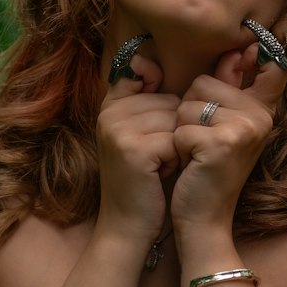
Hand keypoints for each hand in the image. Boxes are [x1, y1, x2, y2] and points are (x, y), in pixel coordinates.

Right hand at [94, 48, 179, 246]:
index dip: (162, 98)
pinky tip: (160, 175)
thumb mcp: (145, 134)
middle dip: (175, 130)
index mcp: (110, 104)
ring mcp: (118, 129)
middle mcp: (109, 112)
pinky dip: (176, 160)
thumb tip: (177, 59)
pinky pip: (176, 140)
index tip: (159, 128)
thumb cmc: (146, 180)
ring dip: (177, 146)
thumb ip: (155, 98)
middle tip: (157, 158)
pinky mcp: (132, 148)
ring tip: (159, 166)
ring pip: (176, 119)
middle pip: (171, 100)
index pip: (144, 71)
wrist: (127, 227)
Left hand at [171, 33, 286, 239]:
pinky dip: (177, 148)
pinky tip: (191, 166)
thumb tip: (238, 49)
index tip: (278, 22)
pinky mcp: (223, 143)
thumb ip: (229, 89)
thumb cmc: (204, 171)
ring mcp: (245, 129)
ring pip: (188, 104)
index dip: (266, 44)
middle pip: (203, 82)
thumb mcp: (220, 128)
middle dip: (189, 112)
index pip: (271, 63)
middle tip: (201, 143)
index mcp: (262, 109)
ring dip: (181, 131)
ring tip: (195, 155)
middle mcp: (260, 116)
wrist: (202, 220)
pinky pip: (182, 126)